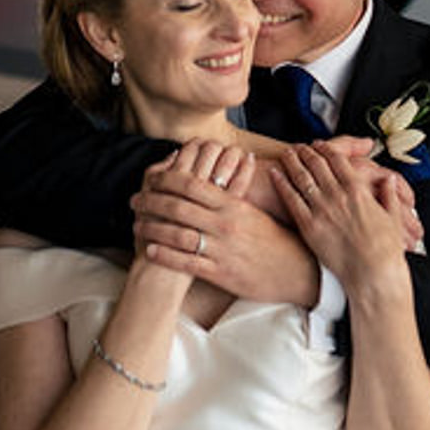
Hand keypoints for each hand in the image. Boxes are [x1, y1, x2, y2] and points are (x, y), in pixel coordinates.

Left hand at [132, 141, 320, 307]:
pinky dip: (165, 256)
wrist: (295, 271)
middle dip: (152, 202)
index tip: (150, 179)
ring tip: (137, 225)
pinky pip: (187, 263)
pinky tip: (150, 250)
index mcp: (234, 205)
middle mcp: (226, 224)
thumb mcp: (255, 210)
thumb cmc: (274, 239)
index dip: (167, 180)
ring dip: (153, 228)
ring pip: (179, 235)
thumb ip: (238, 187)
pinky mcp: (221, 273)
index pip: (193, 185)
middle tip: (135, 200)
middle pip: (179, 207)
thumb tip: (238, 156)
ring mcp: (223, 249)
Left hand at [272, 143, 413, 300]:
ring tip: (286, 154)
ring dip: (292, 162)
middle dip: (306, 152)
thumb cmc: (385, 249)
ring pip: (301, 177)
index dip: (326, 149)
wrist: (372, 273)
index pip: (337, 160)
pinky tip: (275, 175)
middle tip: (298, 147)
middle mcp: (337, 195)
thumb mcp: (393, 216)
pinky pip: (291, 199)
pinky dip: (282, 184)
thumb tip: (389, 179)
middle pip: (316, 164)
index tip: (318, 144)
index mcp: (357, 190)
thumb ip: (389, 194)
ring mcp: (321, 210)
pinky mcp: (309, 227)